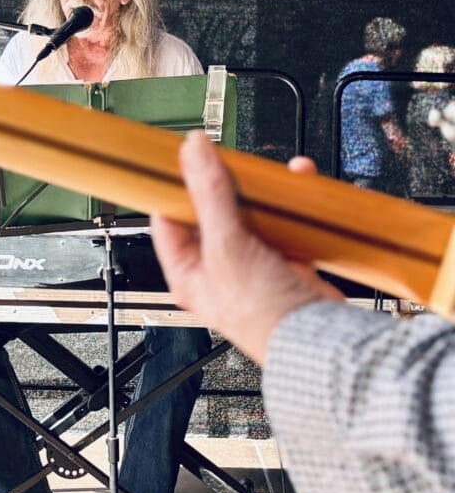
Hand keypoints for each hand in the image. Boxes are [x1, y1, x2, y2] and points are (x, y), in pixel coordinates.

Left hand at [151, 131, 343, 364]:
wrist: (323, 340)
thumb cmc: (264, 316)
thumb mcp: (226, 246)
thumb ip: (210, 194)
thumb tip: (193, 152)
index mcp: (187, 271)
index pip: (170, 218)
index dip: (176, 187)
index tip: (184, 158)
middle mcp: (217, 268)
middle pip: (211, 211)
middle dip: (224, 183)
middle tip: (227, 160)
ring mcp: (252, 263)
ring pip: (249, 213)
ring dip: (260, 190)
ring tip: (264, 171)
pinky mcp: (285, 260)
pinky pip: (283, 222)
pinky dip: (290, 203)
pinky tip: (296, 185)